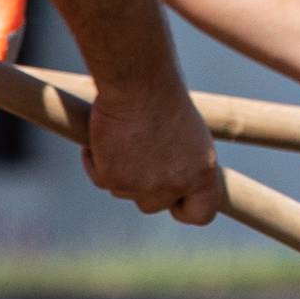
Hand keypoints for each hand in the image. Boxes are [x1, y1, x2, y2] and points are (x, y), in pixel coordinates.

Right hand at [83, 79, 221, 224]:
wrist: (138, 85)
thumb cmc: (164, 98)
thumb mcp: (188, 135)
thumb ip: (183, 164)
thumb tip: (168, 180)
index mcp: (203, 174)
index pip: (201, 214)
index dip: (184, 209)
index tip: (173, 202)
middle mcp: (176, 185)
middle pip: (153, 205)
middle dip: (141, 186)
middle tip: (135, 158)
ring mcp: (144, 186)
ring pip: (123, 191)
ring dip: (118, 170)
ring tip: (120, 139)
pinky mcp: (113, 179)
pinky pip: (99, 177)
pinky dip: (95, 161)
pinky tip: (101, 139)